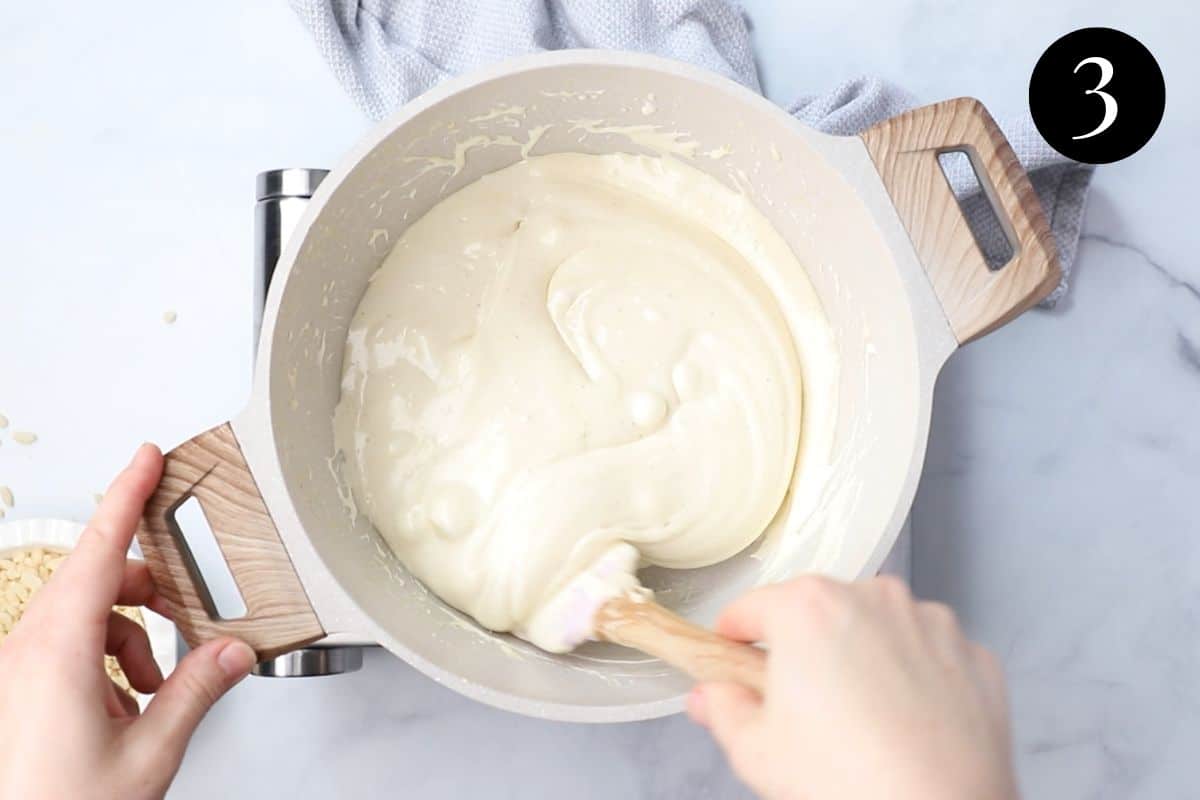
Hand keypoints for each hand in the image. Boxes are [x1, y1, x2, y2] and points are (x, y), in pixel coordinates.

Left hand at [0, 444, 255, 799]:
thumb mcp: (150, 751)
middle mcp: (27, 651)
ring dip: (131, 635)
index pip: (99, 550)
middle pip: (96, 580)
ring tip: (153, 687)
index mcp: (56, 652)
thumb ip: (198, 690)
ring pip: (85, 615)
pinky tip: (126, 702)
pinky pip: (68, 645)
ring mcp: (18, 670)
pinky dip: (107, 659)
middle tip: (184, 616)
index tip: (146, 458)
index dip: (127, 496)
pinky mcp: (19, 688)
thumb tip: (232, 651)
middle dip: (148, 592)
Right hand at [689, 576, 1016, 799]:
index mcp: (808, 608)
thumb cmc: (850, 784)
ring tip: (860, 719)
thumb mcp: (757, 752)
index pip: (751, 607)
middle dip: (804, 647)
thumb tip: (712, 697)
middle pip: (819, 611)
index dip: (734, 635)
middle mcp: (872, 597)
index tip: (734, 655)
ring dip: (864, 656)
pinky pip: (930, 654)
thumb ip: (724, 710)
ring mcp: (929, 622)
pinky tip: (906, 722)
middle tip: (799, 704)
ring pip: (878, 627)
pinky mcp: (973, 655)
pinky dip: (916, 677)